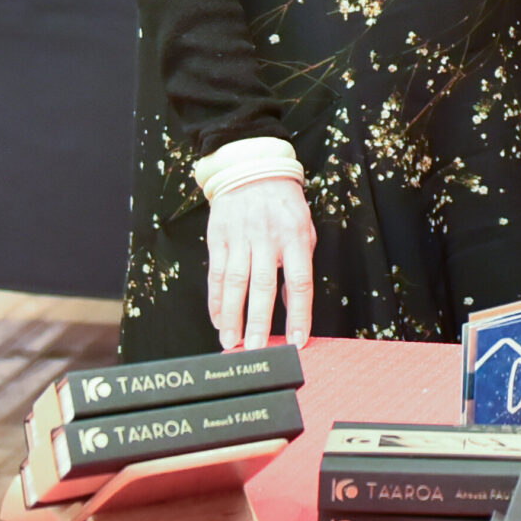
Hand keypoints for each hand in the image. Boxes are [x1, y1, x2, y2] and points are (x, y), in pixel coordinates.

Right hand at [207, 177, 313, 350]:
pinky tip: (218, 319)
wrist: (253, 171)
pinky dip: (216, 300)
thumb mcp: (304, 231)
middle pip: (263, 286)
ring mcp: (241, 238)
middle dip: (259, 321)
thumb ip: (300, 267)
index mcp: (296, 237)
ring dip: (232, 316)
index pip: (300, 282)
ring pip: (235, 283)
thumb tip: (293, 306)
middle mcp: (268, 238)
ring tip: (231, 341)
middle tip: (256, 349)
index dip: (300, 313)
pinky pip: (216, 274)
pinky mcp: (219, 238)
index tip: (298, 340)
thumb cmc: (284, 207)